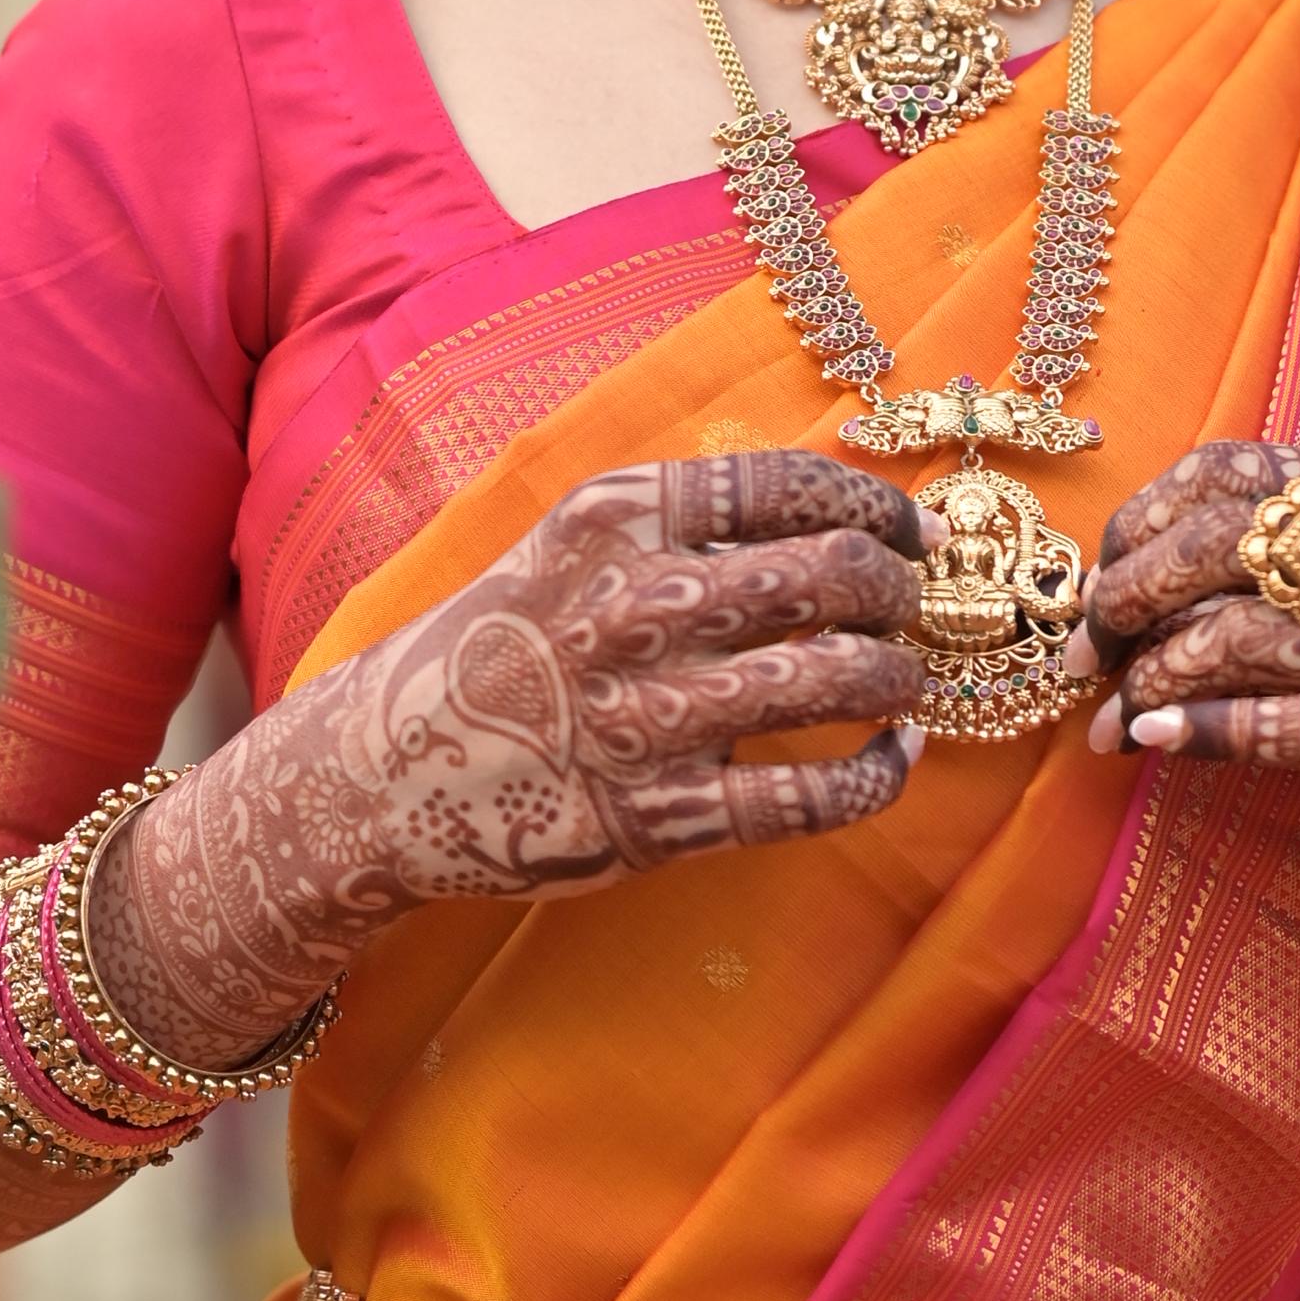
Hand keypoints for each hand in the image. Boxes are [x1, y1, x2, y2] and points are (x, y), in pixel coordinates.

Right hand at [330, 442, 932, 897]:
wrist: (386, 771)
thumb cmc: (508, 642)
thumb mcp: (574, 544)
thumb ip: (687, 521)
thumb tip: (840, 512)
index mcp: (616, 517)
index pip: (786, 482)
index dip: (875, 503)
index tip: (913, 530)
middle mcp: (633, 605)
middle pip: (829, 576)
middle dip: (898, 591)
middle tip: (911, 608)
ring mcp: (645, 717)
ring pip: (831, 681)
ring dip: (897, 678)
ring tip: (905, 681)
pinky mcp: (656, 818)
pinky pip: (805, 799)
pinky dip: (874, 777)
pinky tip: (890, 759)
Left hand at [1073, 440, 1299, 1090]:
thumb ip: (1259, 576)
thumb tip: (1105, 593)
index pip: (1235, 468)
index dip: (1145, 519)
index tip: (1098, 581)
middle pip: (1230, 542)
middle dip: (1132, 597)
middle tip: (1086, 652)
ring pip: (1246, 636)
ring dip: (1153, 679)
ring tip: (1111, 717)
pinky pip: (1289, 726)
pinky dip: (1205, 731)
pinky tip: (1158, 741)